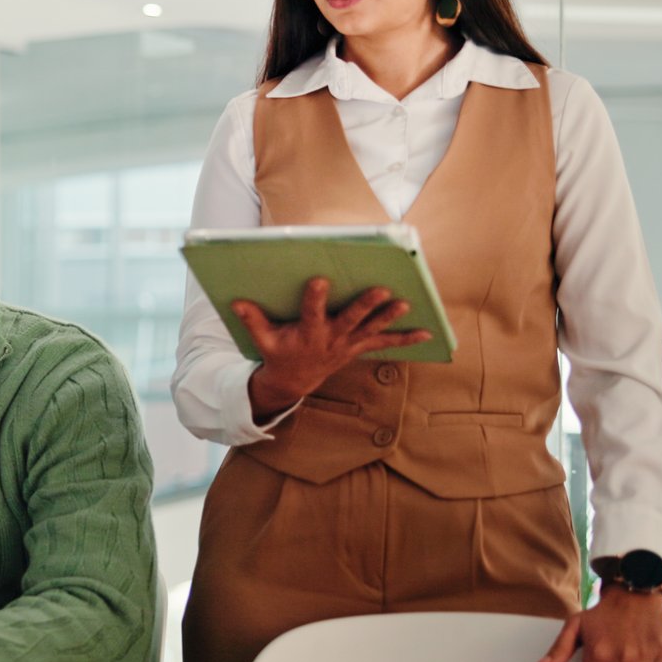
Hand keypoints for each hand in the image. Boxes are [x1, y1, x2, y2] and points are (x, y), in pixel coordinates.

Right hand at [233, 277, 431, 417]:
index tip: (320, 279)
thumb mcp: (262, 340)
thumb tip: (235, 301)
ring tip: (405, 302)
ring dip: (390, 317)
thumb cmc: (278, 353)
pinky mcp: (358, 348)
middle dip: (366, 305)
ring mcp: (348, 345)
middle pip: (351, 319)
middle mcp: (331, 339)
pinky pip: (385, 344)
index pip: (312, 313)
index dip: (316, 297)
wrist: (294, 382)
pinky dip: (405, 339)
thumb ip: (252, 320)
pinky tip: (426, 331)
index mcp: (307, 334)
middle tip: (381, 289)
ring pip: (372, 329)